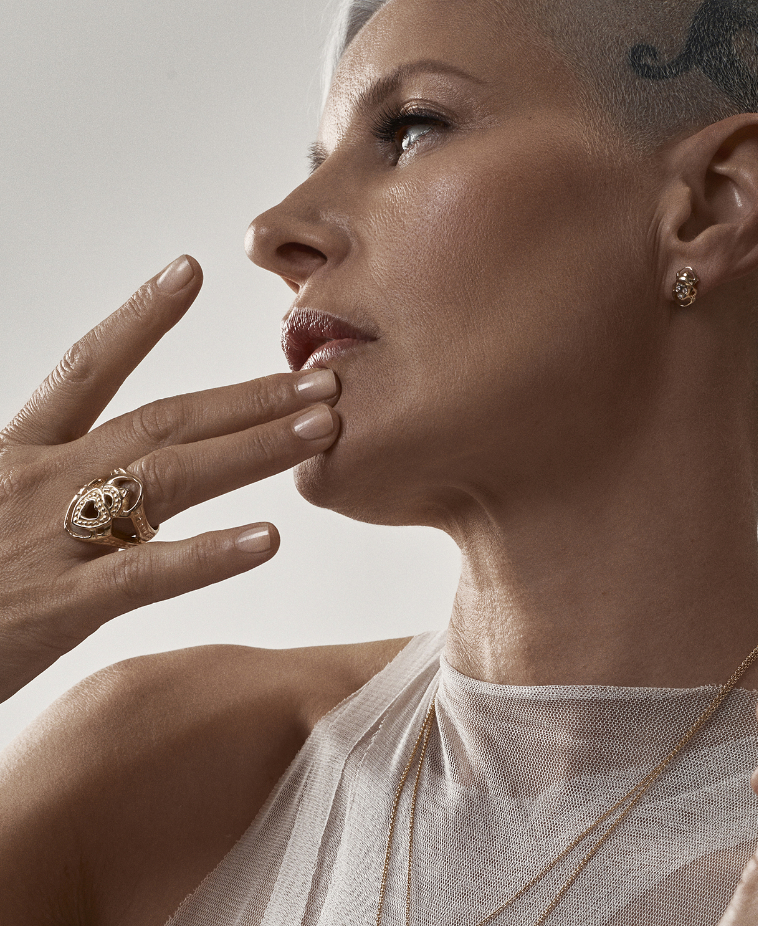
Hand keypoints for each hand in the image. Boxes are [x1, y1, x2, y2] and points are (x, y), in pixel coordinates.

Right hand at [0, 256, 340, 702]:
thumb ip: (42, 470)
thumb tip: (91, 455)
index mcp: (17, 450)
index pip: (86, 365)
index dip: (140, 316)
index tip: (190, 269)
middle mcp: (41, 480)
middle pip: (162, 420)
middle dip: (247, 397)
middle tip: (320, 380)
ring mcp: (53, 540)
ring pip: (170, 479)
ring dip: (252, 450)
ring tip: (318, 431)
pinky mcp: (56, 608)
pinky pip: (146, 574)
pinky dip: (211, 554)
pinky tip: (270, 538)